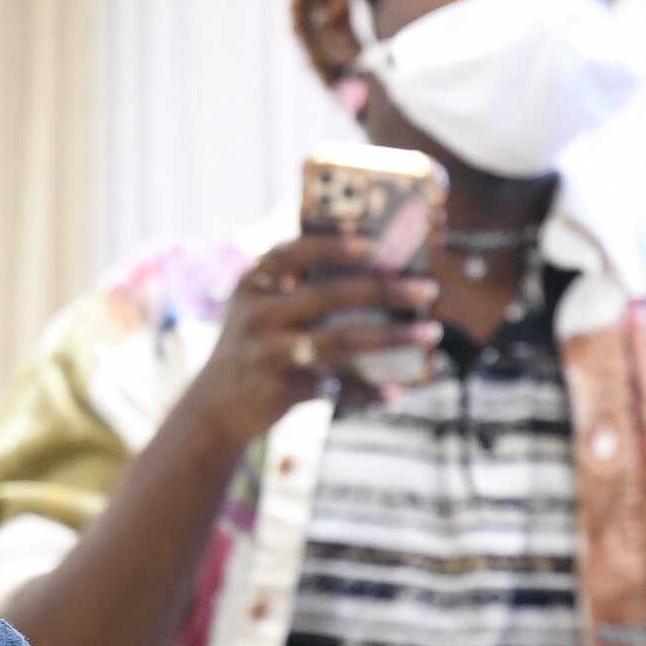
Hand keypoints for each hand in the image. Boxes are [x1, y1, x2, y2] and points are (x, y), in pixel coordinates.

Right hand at [184, 232, 441, 455]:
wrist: (216, 404)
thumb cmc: (255, 343)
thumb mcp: (260, 306)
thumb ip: (298, 284)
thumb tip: (372, 261)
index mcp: (252, 284)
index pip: (290, 253)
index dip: (330, 246)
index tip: (371, 241)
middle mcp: (255, 315)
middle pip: (327, 296)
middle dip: (382, 291)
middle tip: (426, 289)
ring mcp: (265, 354)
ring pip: (338, 342)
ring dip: (390, 337)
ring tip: (429, 332)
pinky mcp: (277, 391)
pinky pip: (334, 390)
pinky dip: (367, 391)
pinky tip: (396, 389)